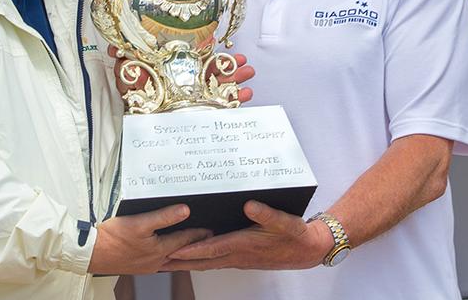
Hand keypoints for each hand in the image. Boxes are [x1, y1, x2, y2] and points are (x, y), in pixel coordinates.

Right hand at [88, 204, 211, 274]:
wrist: (89, 253)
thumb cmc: (110, 239)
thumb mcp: (139, 222)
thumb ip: (164, 216)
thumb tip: (184, 210)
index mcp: (158, 250)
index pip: (185, 240)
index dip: (198, 233)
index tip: (210, 231)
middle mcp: (155, 261)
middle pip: (180, 252)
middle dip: (193, 246)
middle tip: (205, 241)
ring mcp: (145, 265)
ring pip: (170, 260)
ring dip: (180, 254)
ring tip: (189, 250)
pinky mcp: (136, 266)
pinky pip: (157, 262)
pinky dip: (166, 257)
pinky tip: (163, 255)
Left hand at [109, 47, 254, 103]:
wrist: (146, 134)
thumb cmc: (137, 106)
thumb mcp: (130, 83)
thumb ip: (126, 67)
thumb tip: (114, 47)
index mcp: (173, 73)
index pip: (193, 58)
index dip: (207, 50)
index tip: (221, 45)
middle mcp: (189, 85)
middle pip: (213, 71)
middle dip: (230, 65)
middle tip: (245, 60)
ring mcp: (198, 99)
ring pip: (221, 86)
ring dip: (237, 78)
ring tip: (250, 73)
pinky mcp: (204, 113)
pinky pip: (223, 105)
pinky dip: (236, 99)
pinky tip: (247, 93)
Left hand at [163, 201, 331, 270]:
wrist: (308, 250)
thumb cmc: (295, 235)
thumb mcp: (284, 221)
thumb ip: (266, 213)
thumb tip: (249, 205)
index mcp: (245, 245)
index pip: (213, 249)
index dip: (193, 250)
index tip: (174, 250)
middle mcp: (239, 255)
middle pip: (204, 260)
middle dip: (181, 262)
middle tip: (159, 262)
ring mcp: (239, 258)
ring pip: (208, 262)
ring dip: (188, 262)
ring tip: (168, 261)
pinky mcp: (242, 257)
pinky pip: (217, 260)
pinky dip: (202, 259)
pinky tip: (194, 256)